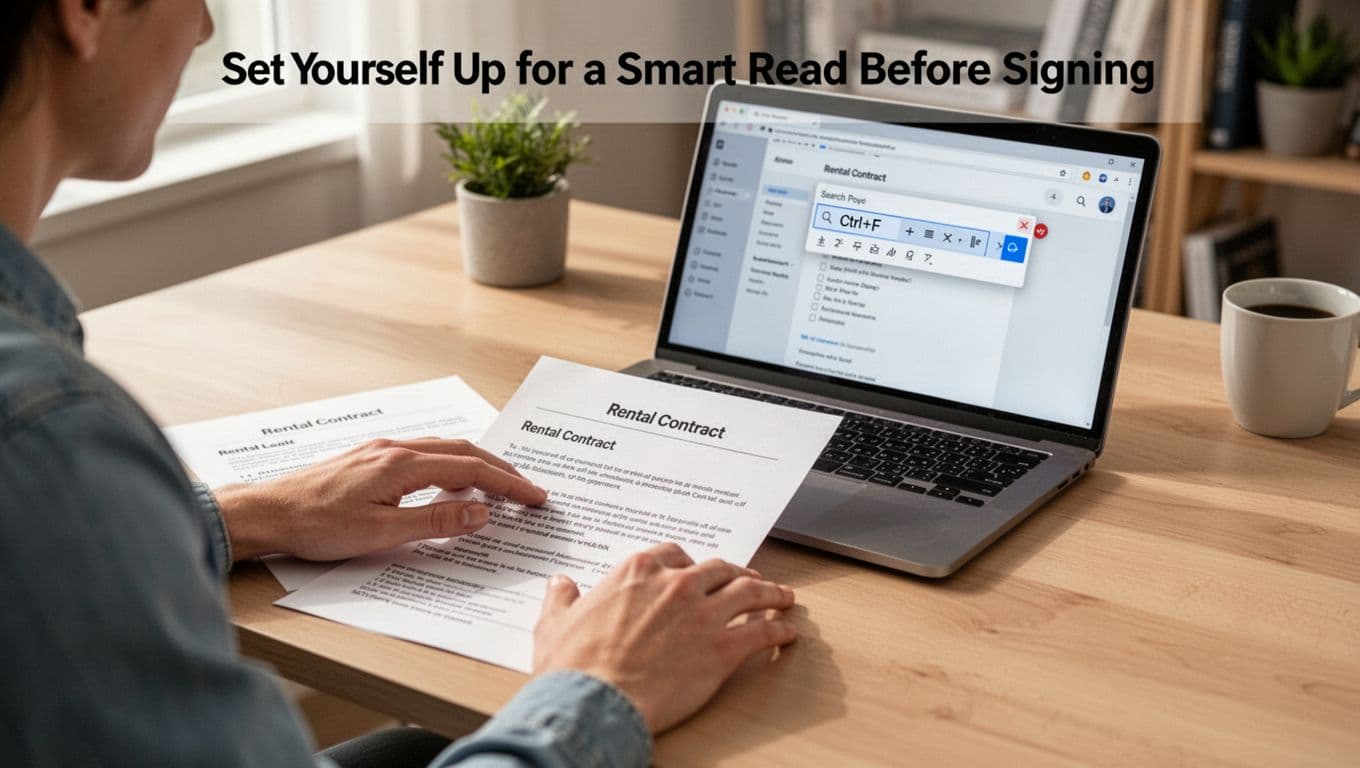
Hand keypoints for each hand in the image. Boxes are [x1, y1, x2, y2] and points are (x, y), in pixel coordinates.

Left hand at [214, 438, 546, 561]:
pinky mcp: (369, 459)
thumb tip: (480, 514)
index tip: (534, 496)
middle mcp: (395, 449)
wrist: (267, 513)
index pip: (471, 470)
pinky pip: (423, 455)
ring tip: (498, 486)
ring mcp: (381, 451)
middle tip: (528, 490)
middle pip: (463, 451)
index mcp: (403, 465)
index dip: (507, 483)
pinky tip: (449, 483)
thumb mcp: (382, 534)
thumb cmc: (316, 526)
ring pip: (443, 450)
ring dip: (476, 465)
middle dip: (501, 469)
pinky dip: (450, 466)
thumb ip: (435, 523)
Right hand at [532, 542, 796, 732]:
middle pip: (718, 569)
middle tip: (749, 579)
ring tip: (782, 597)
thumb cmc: (573, 668)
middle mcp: (675, 584)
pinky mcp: (721, 648)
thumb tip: (559, 584)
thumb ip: (561, 599)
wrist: (594, 701)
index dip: (688, 563)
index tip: (695, 570)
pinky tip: (787, 632)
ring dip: (770, 593)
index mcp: (637, 571)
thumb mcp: (554, 623)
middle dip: (736, 573)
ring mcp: (702, 614)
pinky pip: (762, 632)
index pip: (674, 553)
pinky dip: (779, 629)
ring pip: (749, 592)